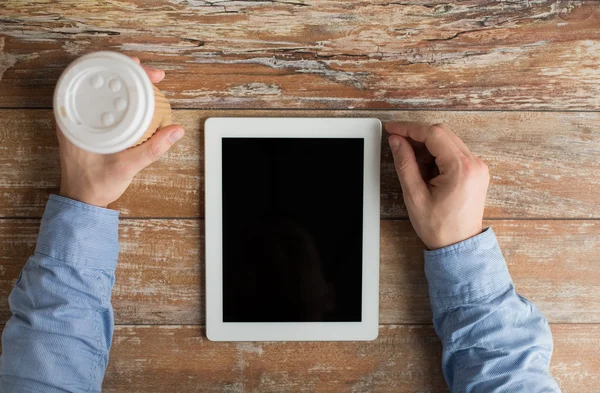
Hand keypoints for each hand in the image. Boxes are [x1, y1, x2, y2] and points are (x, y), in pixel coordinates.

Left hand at [58, 58, 184, 207]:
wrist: (82, 200)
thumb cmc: (95, 184)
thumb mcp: (127, 166)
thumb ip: (153, 149)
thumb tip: (176, 130)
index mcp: (76, 118)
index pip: (97, 80)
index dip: (122, 68)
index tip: (143, 68)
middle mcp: (74, 114)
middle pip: (102, 80)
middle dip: (130, 73)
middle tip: (154, 75)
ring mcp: (80, 119)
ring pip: (104, 90)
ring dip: (126, 83)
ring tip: (148, 81)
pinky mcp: (88, 126)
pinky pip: (104, 102)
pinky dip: (121, 97)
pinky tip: (135, 98)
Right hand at [387, 122, 488, 248]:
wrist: (459, 246)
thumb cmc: (440, 227)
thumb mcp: (415, 195)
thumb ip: (404, 164)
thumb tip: (396, 141)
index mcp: (461, 169)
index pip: (433, 134)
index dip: (409, 128)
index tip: (392, 129)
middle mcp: (474, 163)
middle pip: (442, 133)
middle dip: (417, 136)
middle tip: (397, 143)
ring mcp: (477, 167)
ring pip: (448, 141)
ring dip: (427, 146)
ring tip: (414, 166)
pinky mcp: (475, 171)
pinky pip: (454, 152)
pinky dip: (437, 154)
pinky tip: (426, 170)